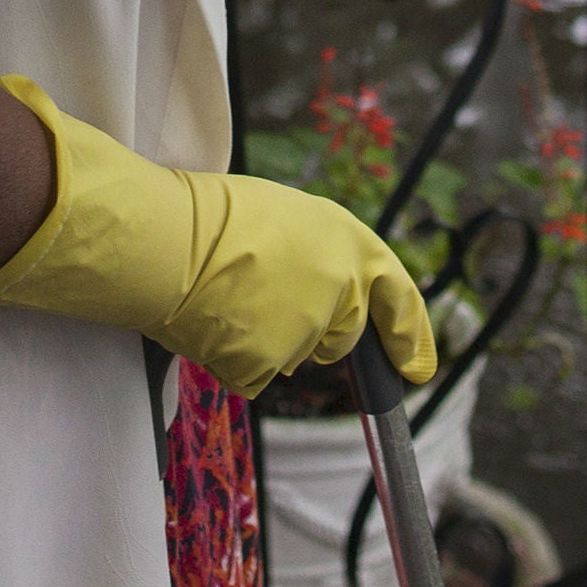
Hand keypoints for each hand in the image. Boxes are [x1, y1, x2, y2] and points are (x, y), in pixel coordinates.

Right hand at [0, 76, 436, 397]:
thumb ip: (321, 255)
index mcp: (351, 243)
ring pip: (294, 353)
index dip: (412, 337)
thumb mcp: (289, 216)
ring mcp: (306, 334)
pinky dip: (234, 356)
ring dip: (268, 335)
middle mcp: (340, 291)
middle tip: (263, 295)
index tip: (419, 369)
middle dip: (314, 327)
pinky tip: (212, 321)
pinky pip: (255, 372)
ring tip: (227, 294)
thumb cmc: (215, 214)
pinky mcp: (267, 366)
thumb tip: (324, 287)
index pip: (398, 298)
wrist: (167, 241)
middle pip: (340, 334)